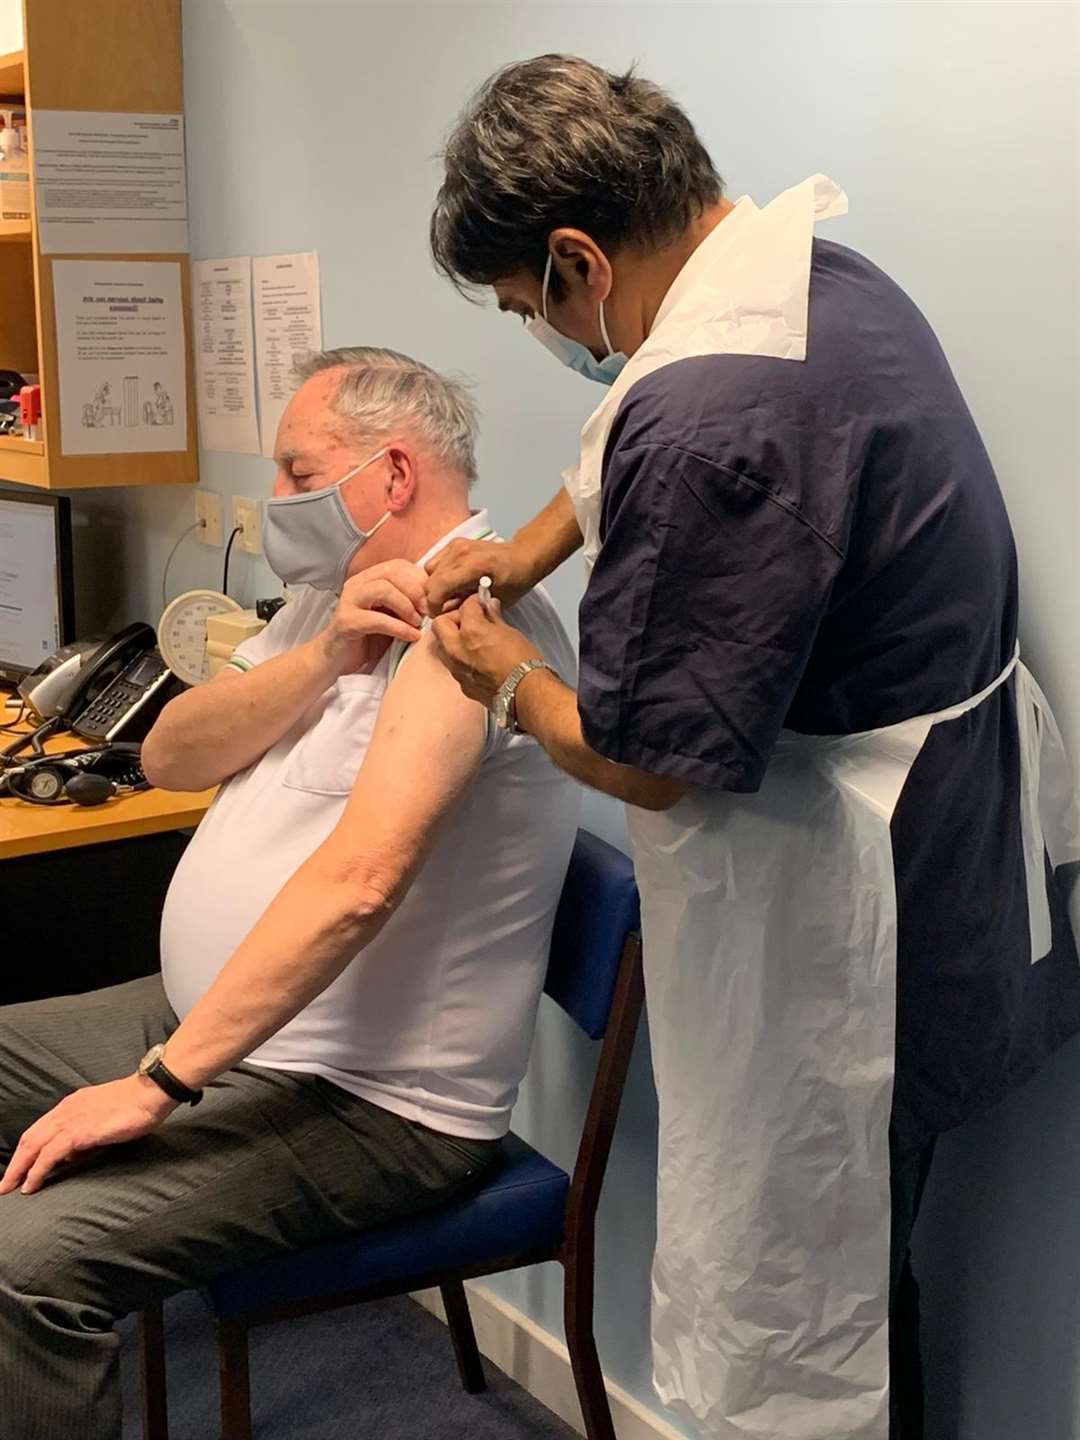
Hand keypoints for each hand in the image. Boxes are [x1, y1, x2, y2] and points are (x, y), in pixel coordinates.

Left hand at [0, 1075, 176, 1195]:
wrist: (150, 1092)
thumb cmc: (136, 1105)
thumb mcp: (104, 1119)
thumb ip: (87, 1135)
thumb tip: (73, 1155)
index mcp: (72, 1105)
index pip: (40, 1129)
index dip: (26, 1151)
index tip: (18, 1168)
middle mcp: (66, 1110)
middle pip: (30, 1138)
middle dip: (14, 1163)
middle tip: (4, 1185)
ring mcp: (71, 1120)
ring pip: (33, 1146)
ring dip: (18, 1170)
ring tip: (10, 1188)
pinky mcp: (79, 1132)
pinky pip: (49, 1155)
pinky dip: (36, 1171)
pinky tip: (31, 1185)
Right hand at [318, 560, 427, 673]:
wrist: (337, 660)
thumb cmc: (369, 638)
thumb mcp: (393, 615)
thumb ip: (408, 603)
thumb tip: (439, 599)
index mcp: (369, 578)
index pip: (399, 565)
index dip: (420, 579)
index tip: (435, 598)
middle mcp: (357, 584)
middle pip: (392, 572)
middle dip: (416, 590)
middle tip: (429, 611)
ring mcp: (349, 601)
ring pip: (383, 589)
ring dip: (407, 606)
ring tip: (418, 623)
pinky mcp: (345, 622)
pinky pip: (376, 619)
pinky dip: (399, 628)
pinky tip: (412, 636)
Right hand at [426, 538, 533, 614]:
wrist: (522, 556)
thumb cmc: (514, 581)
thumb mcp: (493, 601)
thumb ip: (468, 607)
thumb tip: (446, 614)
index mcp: (474, 566)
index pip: (439, 586)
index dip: (434, 605)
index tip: (439, 615)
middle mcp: (461, 552)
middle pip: (431, 580)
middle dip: (433, 598)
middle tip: (444, 609)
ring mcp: (456, 545)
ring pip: (429, 571)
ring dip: (435, 585)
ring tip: (449, 595)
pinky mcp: (454, 543)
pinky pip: (435, 562)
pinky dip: (438, 575)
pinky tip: (451, 583)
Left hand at [431, 596, 539, 708]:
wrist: (526, 693)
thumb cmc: (522, 663)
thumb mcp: (510, 633)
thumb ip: (494, 618)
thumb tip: (490, 608)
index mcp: (471, 631)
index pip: (465, 607)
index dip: (475, 602)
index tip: (480, 603)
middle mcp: (457, 649)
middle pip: (440, 624)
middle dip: (452, 618)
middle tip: (468, 619)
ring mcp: (457, 668)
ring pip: (441, 646)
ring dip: (451, 639)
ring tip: (469, 639)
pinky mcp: (462, 684)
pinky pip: (452, 665)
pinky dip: (459, 658)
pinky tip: (475, 658)